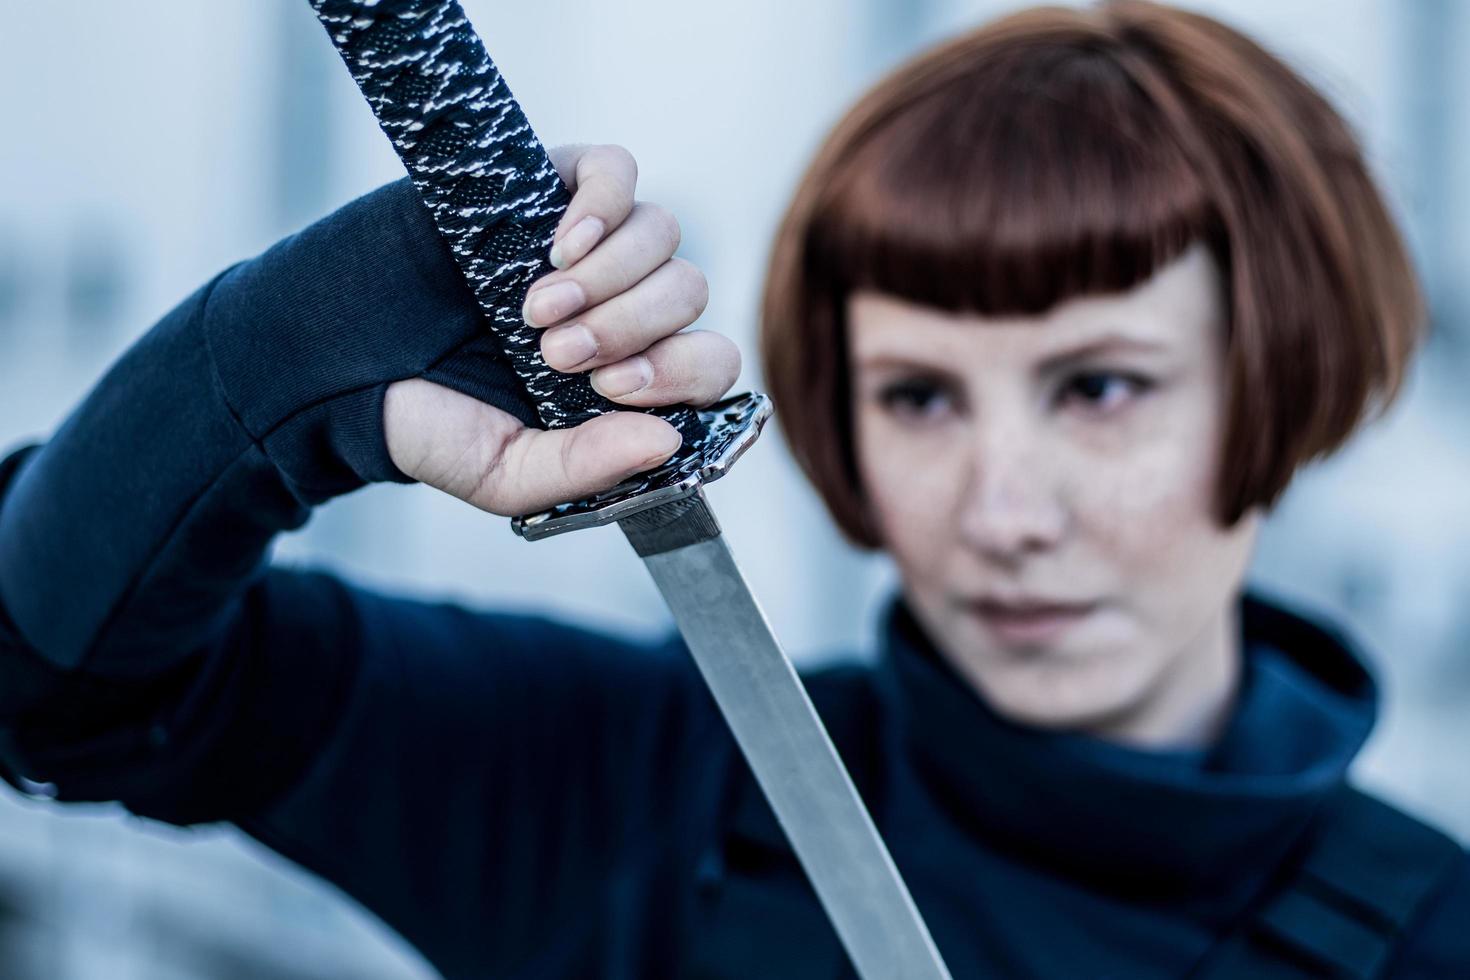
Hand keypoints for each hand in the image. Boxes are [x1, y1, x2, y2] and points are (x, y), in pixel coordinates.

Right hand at [384, 144, 739, 515]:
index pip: (709, 362)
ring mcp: (585, 246)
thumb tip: (671, 438)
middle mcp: (617, 306)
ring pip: (662, 236)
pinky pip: (615, 169)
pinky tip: (560, 246)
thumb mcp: (507, 473)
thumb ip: (587, 466)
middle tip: (558, 354)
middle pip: (690, 292)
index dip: (683, 371)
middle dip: (634, 327)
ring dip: (610, 278)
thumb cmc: (425, 420)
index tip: (614, 389)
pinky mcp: (544, 188)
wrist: (331, 363)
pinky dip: (603, 204)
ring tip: (536, 311)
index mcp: (624, 375)